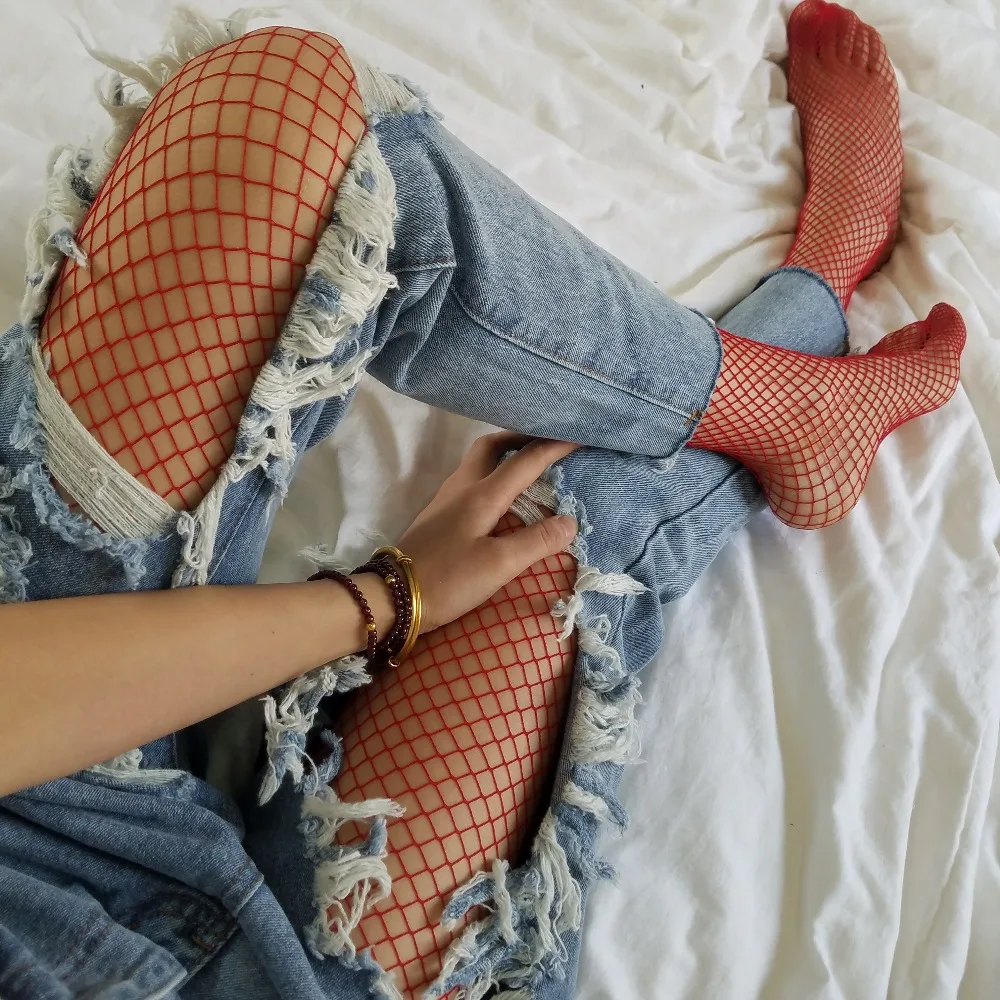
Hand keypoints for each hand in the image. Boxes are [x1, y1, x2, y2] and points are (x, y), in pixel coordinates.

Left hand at [394, 433, 578, 632]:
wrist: (391, 596)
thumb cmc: (447, 579)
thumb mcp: (498, 565)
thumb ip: (536, 541)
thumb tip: (570, 521)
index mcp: (482, 494)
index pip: (525, 460)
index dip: (554, 447)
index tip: (580, 436)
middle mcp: (462, 487)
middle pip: (493, 446)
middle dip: (522, 437)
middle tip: (547, 441)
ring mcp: (446, 500)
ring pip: (479, 461)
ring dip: (506, 454)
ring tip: (530, 464)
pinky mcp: (438, 516)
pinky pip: (472, 479)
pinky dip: (494, 474)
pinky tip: (503, 494)